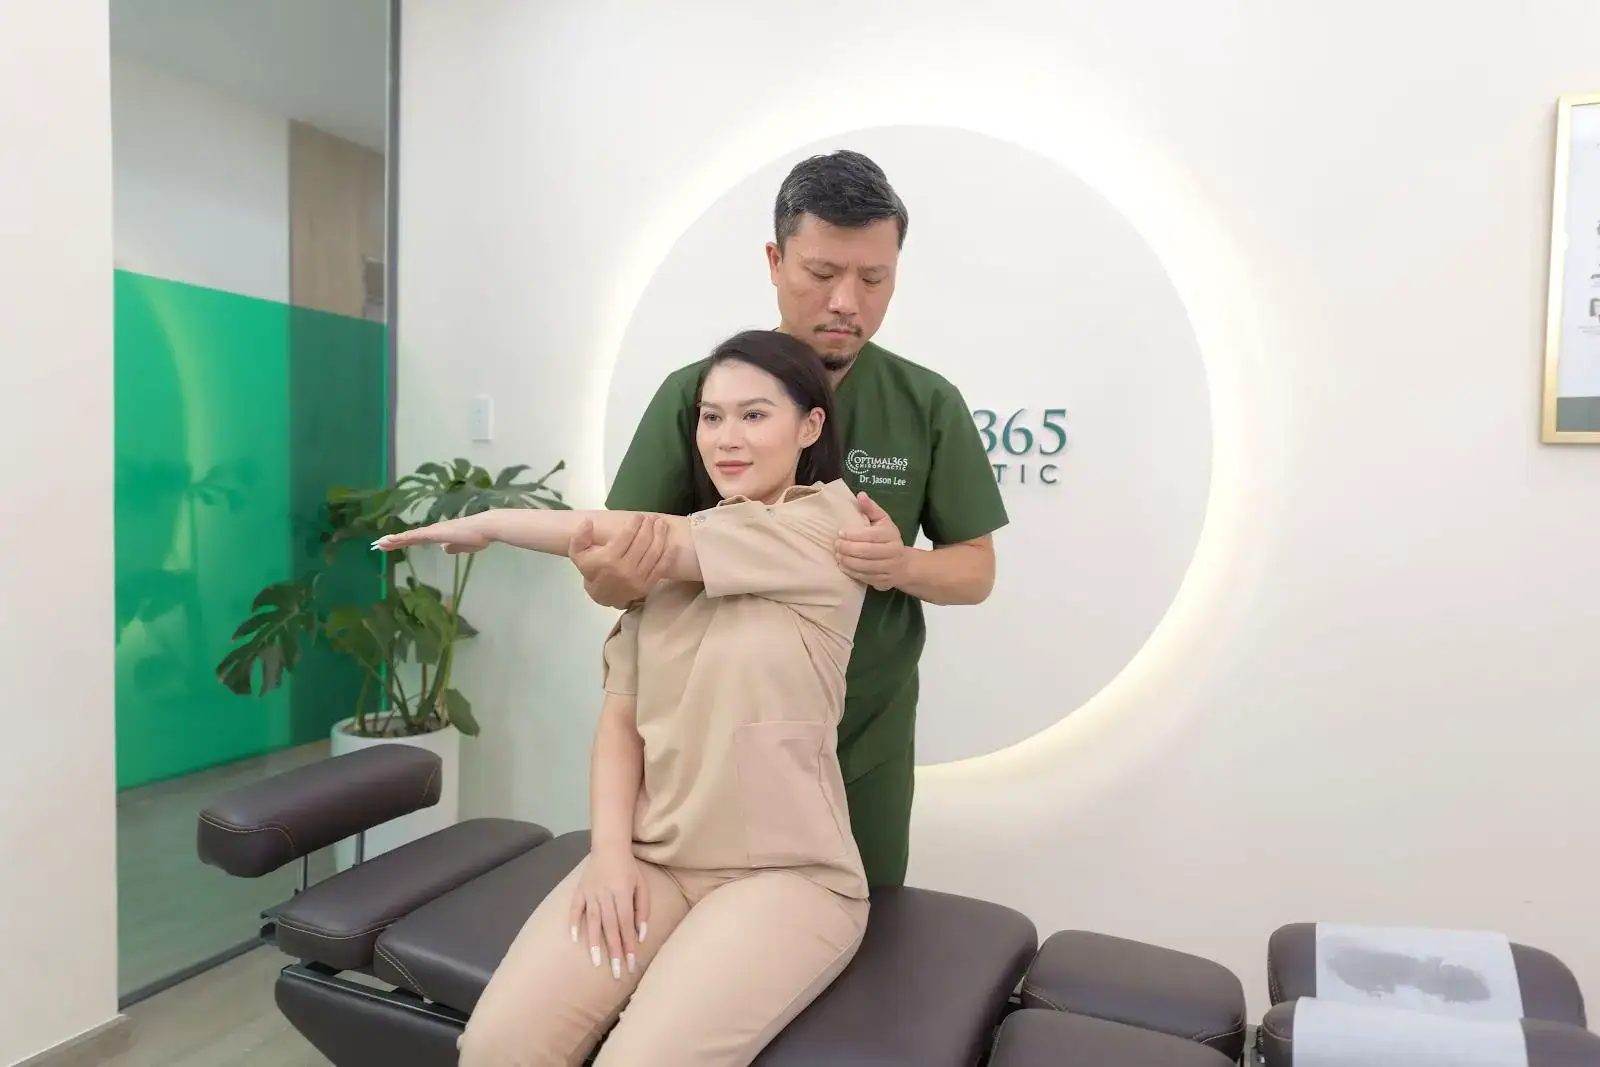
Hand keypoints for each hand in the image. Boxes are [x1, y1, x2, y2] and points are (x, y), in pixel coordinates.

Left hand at [372, 517, 490, 554]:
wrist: (484, 528)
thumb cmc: (478, 536)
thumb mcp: (464, 546)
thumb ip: (454, 547)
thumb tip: (445, 549)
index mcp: (440, 535)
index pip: (418, 539)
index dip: (405, 542)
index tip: (393, 544)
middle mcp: (433, 531)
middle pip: (410, 537)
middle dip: (395, 541)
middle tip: (379, 545)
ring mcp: (432, 531)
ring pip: (408, 536)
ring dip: (394, 540)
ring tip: (379, 544)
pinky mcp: (433, 533)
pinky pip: (413, 537)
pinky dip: (401, 539)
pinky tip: (391, 541)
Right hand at [570, 513, 674, 608]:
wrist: (602, 596)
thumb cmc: (592, 572)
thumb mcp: (578, 554)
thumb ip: (580, 537)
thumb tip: (588, 522)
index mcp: (608, 559)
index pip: (626, 536)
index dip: (634, 524)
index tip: (638, 516)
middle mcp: (624, 568)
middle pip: (642, 542)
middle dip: (649, 527)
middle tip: (652, 518)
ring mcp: (638, 578)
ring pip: (654, 553)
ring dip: (660, 536)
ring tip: (661, 525)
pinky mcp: (647, 585)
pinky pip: (661, 568)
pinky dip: (668, 555)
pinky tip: (672, 544)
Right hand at [570, 849, 648, 981]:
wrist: (609, 847)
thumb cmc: (629, 869)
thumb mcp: (642, 886)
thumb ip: (643, 910)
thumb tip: (641, 936)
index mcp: (623, 893)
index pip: (626, 924)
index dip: (628, 944)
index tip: (631, 964)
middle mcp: (606, 894)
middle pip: (610, 927)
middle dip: (614, 951)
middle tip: (615, 973)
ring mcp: (590, 893)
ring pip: (592, 921)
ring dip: (594, 943)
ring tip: (596, 962)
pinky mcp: (579, 890)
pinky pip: (575, 908)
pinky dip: (574, 922)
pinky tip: (574, 939)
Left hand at [835, 492, 908, 590]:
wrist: (905, 565)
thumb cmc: (888, 539)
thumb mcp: (883, 521)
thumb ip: (871, 508)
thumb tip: (860, 495)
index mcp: (891, 535)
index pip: (871, 535)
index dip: (854, 535)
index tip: (840, 533)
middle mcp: (893, 552)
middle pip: (867, 551)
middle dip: (848, 549)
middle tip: (836, 545)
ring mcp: (889, 568)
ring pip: (866, 566)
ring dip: (848, 561)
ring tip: (837, 555)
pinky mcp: (883, 581)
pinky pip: (865, 577)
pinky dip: (852, 572)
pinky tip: (843, 566)